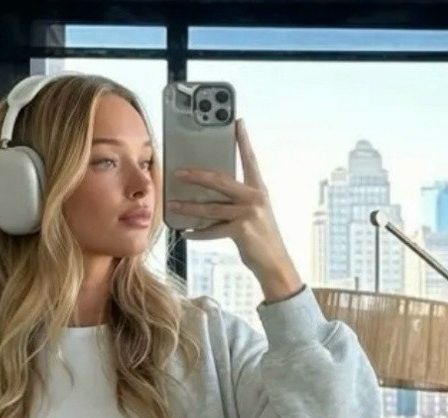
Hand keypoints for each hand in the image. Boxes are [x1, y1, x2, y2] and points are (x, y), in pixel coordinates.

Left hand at [166, 119, 301, 296]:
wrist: (275, 264)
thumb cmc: (262, 239)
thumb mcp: (255, 214)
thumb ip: (239, 201)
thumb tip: (213, 197)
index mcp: (259, 190)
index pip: (250, 160)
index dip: (244, 140)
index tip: (237, 122)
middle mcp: (254, 198)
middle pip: (220, 180)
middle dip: (197, 175)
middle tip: (179, 172)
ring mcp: (248, 214)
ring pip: (212, 207)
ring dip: (189, 207)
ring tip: (172, 205)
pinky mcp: (241, 231)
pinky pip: (213, 231)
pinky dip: (198, 233)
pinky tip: (186, 233)